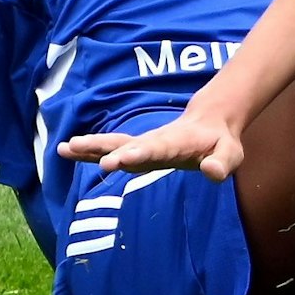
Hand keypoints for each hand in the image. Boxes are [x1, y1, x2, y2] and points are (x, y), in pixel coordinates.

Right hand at [59, 110, 243, 180]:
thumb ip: (222, 163)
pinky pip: (111, 148)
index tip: (118, 160)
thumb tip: (212, 172)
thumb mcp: (231, 154)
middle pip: (127, 144)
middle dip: (106, 150)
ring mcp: (143, 144)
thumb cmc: (221, 142)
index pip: (155, 148)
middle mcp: (155, 141)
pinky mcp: (136, 149)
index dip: (137, 153)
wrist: (210, 122)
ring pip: (114, 144)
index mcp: (176, 142)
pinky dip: (90, 150)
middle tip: (79, 150)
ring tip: (64, 148)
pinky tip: (67, 151)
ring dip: (90, 147)